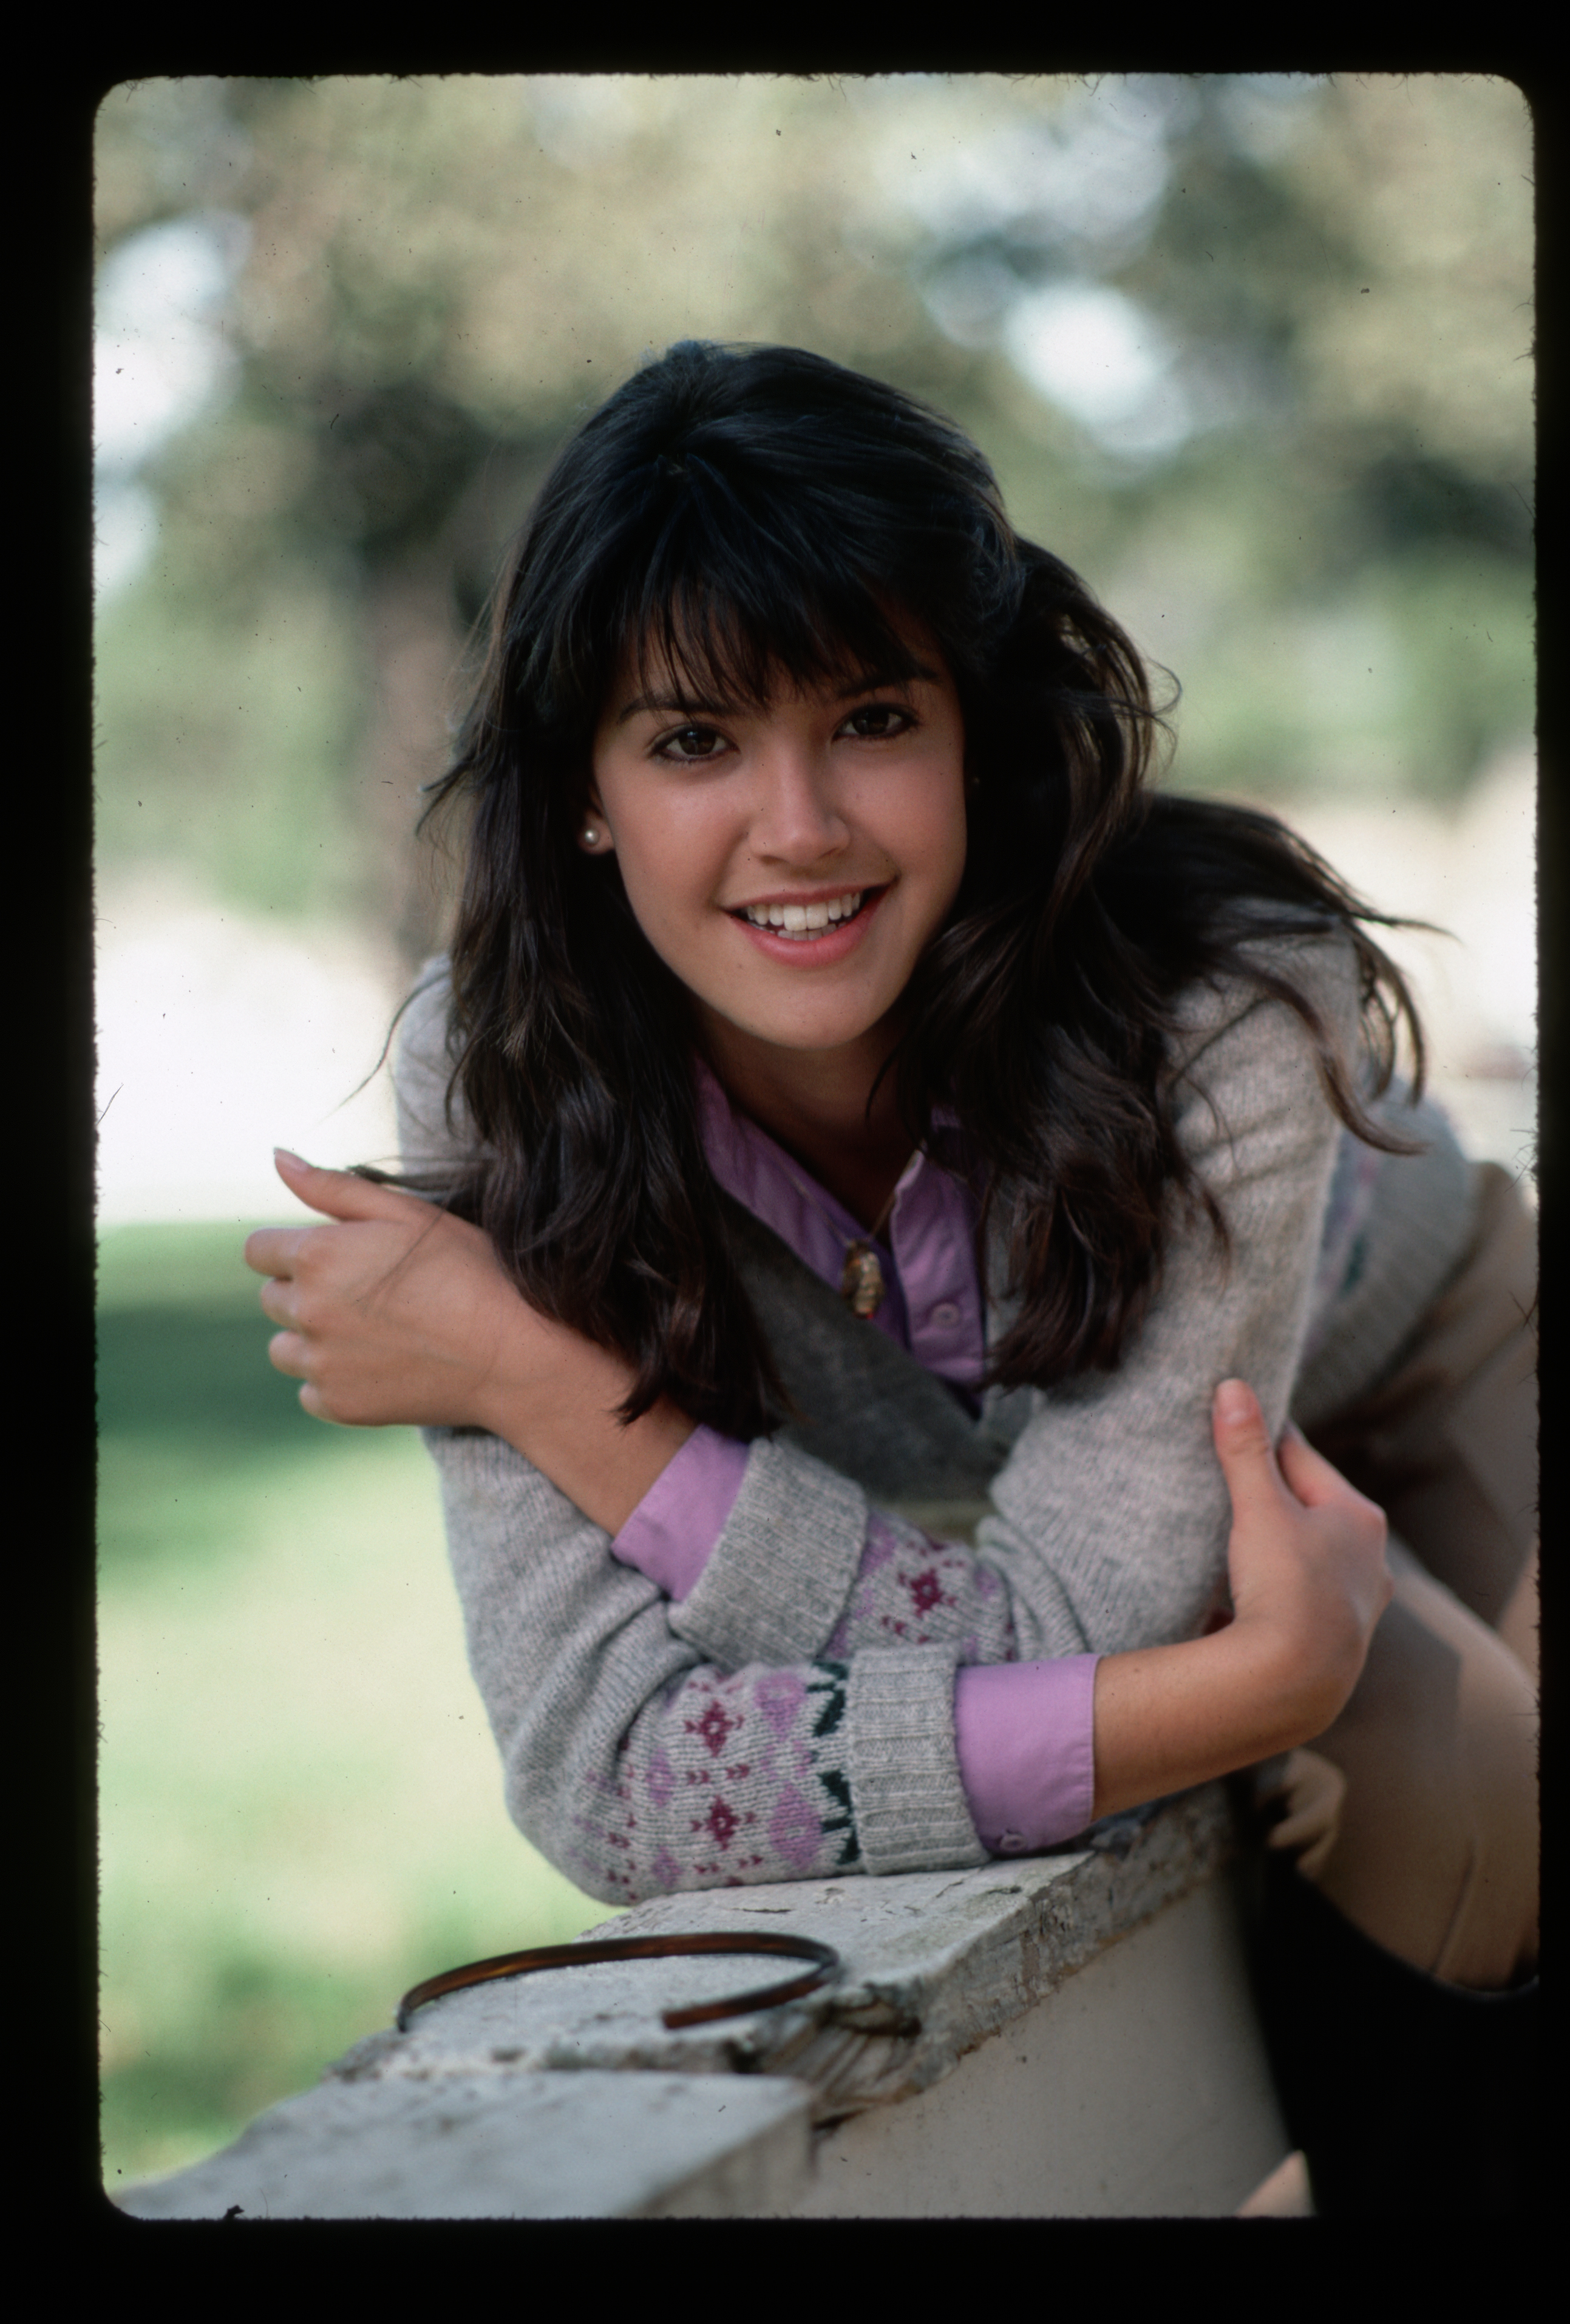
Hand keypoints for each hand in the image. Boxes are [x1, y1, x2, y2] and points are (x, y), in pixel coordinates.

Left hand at [244, 1151, 693, 1533]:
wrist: (513, 1354)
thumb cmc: (469, 1271)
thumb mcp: (407, 1213)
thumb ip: (334, 1186)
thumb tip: (277, 1157)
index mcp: (317, 1255)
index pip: (258, 1250)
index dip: (293, 1249)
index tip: (336, 1258)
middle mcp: (307, 1311)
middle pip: (272, 1298)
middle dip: (307, 1291)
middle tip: (370, 1293)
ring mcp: (320, 1364)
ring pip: (284, 1348)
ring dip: (313, 1338)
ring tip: (374, 1331)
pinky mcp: (337, 1405)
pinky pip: (310, 1390)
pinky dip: (335, 1379)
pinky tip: (382, 1365)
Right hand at [1210, 1377, 1391, 1731]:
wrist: (1295, 1683)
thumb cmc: (1285, 1588)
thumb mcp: (1259, 1508)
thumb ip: (1244, 1449)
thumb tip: (1233, 1387)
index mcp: (1358, 1516)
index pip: (1301, 1457)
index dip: (1261, 1441)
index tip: (1230, 1428)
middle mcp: (1369, 1558)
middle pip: (1307, 1507)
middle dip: (1268, 1496)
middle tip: (1221, 1486)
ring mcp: (1355, 1603)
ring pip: (1306, 1556)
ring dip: (1272, 1546)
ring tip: (1229, 1543)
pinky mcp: (1334, 1639)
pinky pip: (1298, 1599)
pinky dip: (1273, 1590)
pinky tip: (1243, 1597)